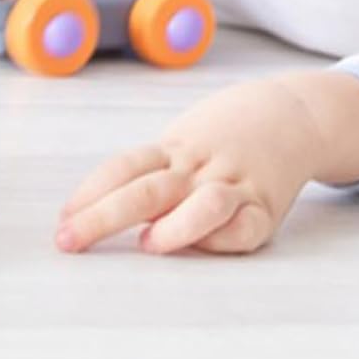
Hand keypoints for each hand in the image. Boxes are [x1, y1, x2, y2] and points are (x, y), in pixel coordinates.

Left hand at [55, 77, 323, 255]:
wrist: (297, 113)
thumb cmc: (227, 134)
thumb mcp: (187, 138)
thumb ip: (151, 172)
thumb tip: (90, 213)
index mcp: (177, 148)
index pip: (125, 166)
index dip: (90, 193)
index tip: (62, 222)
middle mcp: (202, 166)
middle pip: (149, 189)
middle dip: (104, 218)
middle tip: (70, 240)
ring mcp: (236, 184)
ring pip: (204, 205)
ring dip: (173, 227)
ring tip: (149, 244)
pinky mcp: (266, 206)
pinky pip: (244, 228)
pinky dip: (221, 239)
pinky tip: (202, 246)